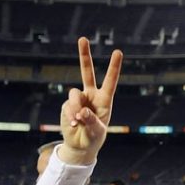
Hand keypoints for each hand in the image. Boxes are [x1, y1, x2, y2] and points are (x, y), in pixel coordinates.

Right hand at [58, 37, 122, 166]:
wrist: (81, 146)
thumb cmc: (94, 138)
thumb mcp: (96, 131)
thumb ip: (91, 121)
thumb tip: (81, 111)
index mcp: (104, 99)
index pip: (110, 81)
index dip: (113, 67)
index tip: (117, 52)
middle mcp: (91, 95)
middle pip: (86, 72)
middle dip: (84, 55)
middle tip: (82, 38)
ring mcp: (78, 99)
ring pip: (74, 94)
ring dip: (76, 107)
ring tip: (79, 120)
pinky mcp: (67, 105)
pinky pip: (67, 106)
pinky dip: (70, 115)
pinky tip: (74, 123)